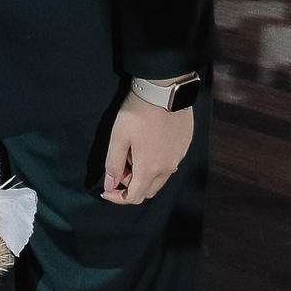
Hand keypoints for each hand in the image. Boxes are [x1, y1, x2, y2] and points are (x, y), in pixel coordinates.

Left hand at [100, 90, 193, 204]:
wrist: (165, 91)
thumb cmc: (138, 113)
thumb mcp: (118, 137)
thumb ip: (113, 164)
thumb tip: (110, 185)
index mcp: (150, 169)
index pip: (135, 197)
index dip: (118, 198)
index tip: (106, 191)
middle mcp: (168, 168)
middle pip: (148, 190)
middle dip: (130, 185)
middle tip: (119, 166)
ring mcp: (179, 157)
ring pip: (160, 178)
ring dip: (143, 174)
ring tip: (132, 152)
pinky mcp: (184, 146)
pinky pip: (169, 164)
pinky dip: (155, 163)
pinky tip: (147, 144)